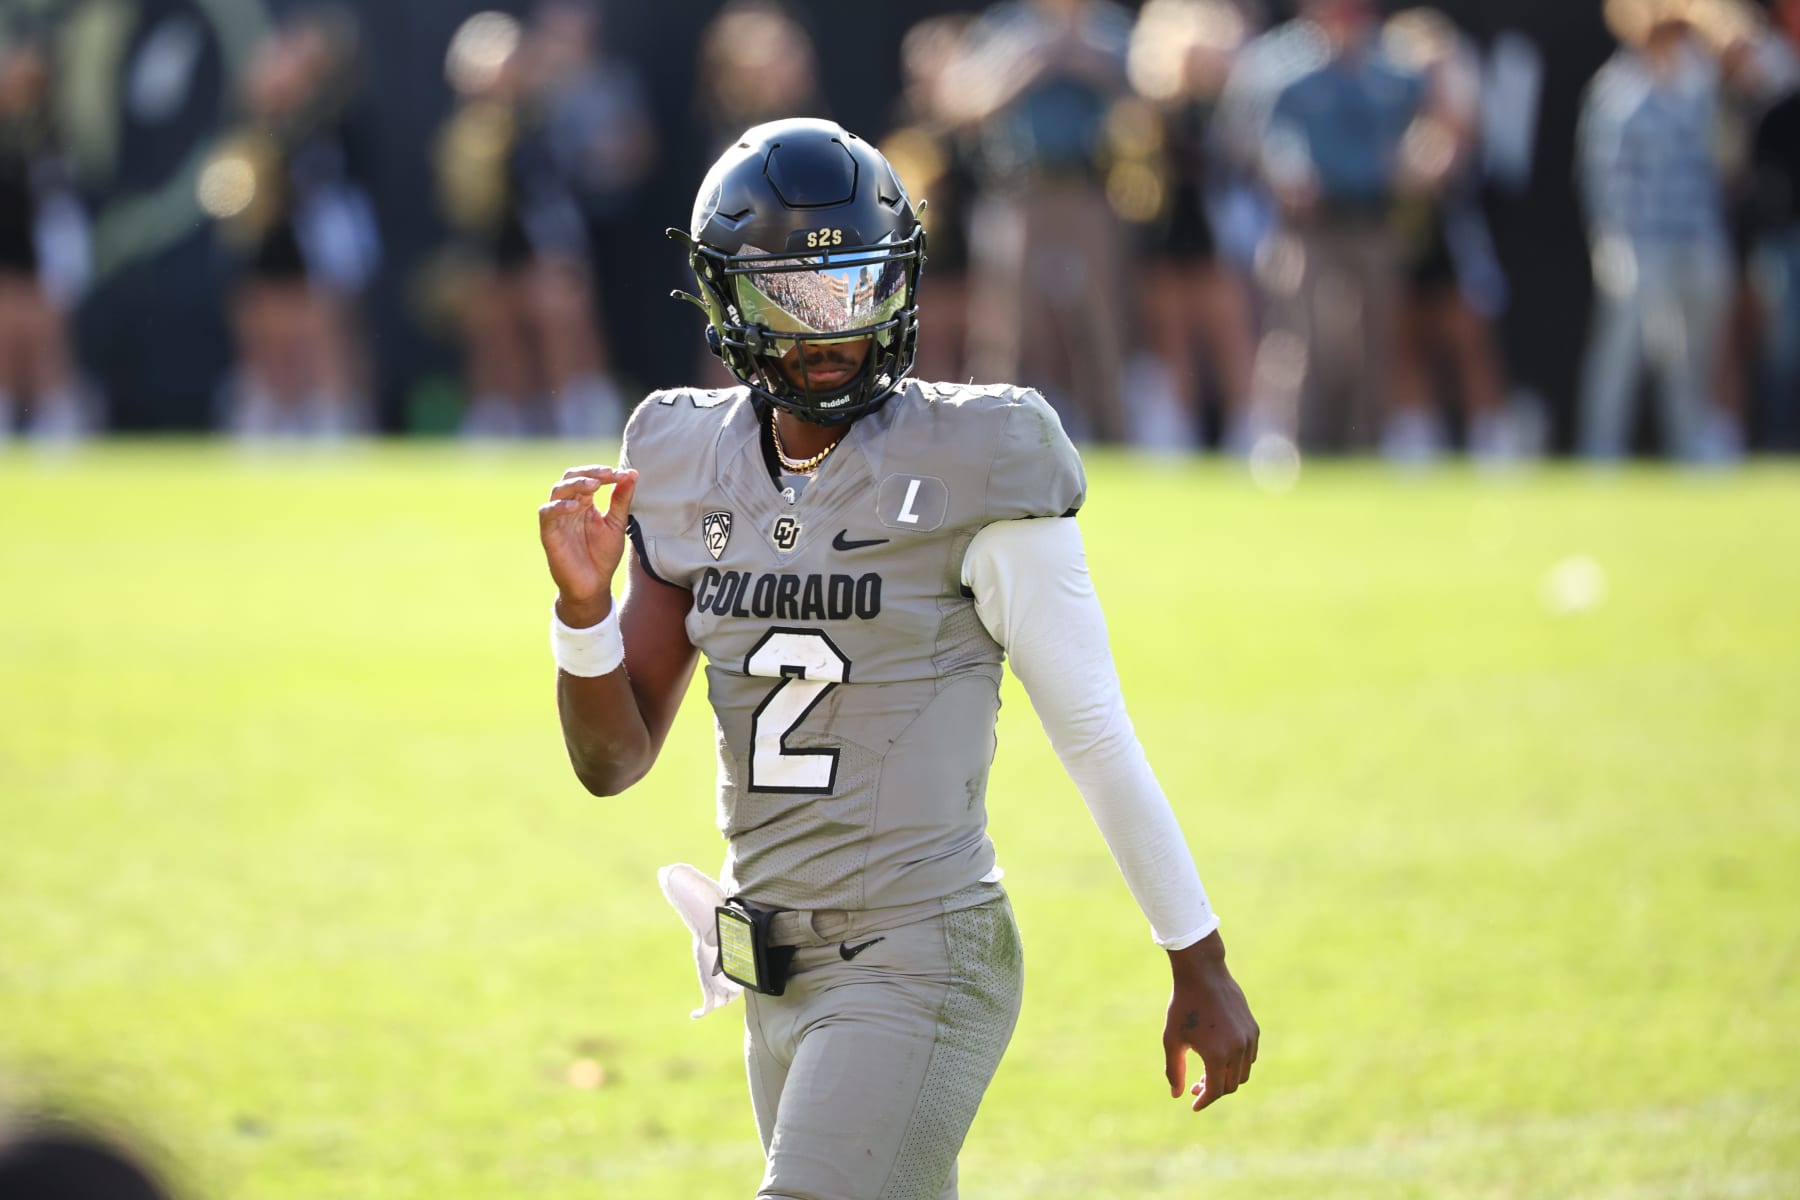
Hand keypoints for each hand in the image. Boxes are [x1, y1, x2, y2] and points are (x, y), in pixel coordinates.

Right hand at [538, 465, 637, 624]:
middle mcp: (569, 507)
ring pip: (557, 490)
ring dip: (575, 484)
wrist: (593, 585)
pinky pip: (547, 513)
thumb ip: (621, 499)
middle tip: (608, 474)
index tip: (624, 475)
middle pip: (571, 477)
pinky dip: (559, 506)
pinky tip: (575, 506)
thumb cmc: (603, 556)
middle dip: (589, 472)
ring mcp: (557, 519)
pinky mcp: (549, 533)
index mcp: (585, 503)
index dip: (605, 473)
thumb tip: (632, 474)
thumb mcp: (616, 524)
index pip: (589, 477)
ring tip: (594, 485)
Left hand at [1162, 932, 1259, 1112]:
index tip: (1193, 1105)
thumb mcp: (1172, 1039)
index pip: (1215, 1091)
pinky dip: (1237, 1065)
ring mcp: (1249, 1039)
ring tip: (1207, 1074)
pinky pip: (1250, 1057)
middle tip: (1195, 1086)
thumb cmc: (1183, 1006)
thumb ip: (1174, 1070)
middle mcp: (1238, 1049)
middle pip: (1231, 1085)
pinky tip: (1220, 1059)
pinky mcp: (1253, 1029)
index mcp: (1217, 1054)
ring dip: (1227, 1079)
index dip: (1204, 1101)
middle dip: (1214, 1091)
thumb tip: (1177, 1095)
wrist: (1203, 974)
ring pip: (1243, 1073)